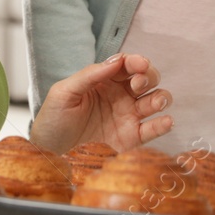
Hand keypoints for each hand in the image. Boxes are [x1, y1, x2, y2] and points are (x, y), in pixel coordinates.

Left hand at [29, 52, 172, 154]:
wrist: (49, 155)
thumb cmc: (52, 121)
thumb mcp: (63, 92)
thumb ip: (89, 75)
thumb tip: (116, 60)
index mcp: (103, 81)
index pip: (126, 65)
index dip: (136, 61)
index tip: (139, 64)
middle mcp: (120, 96)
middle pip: (146, 79)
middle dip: (148, 77)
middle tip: (138, 84)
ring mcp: (128, 117)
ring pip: (155, 100)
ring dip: (160, 97)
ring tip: (154, 103)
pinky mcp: (132, 139)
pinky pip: (153, 129)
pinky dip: (164, 124)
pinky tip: (165, 121)